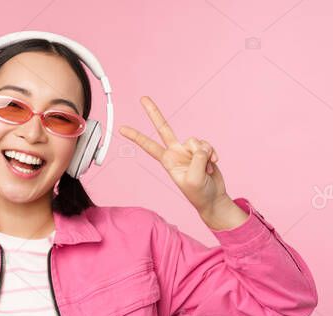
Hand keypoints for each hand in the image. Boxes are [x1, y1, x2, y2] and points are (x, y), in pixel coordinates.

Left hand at [118, 96, 229, 213]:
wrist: (213, 197)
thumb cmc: (199, 193)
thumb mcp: (194, 178)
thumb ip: (197, 158)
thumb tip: (200, 146)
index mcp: (167, 160)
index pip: (148, 145)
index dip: (136, 137)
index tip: (121, 128)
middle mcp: (175, 152)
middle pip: (163, 128)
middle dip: (153, 113)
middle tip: (143, 98)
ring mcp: (188, 150)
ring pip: (196, 140)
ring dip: (205, 154)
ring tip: (205, 168)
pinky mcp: (201, 150)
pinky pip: (207, 144)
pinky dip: (212, 154)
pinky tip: (213, 164)